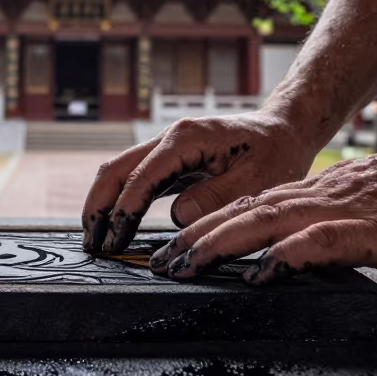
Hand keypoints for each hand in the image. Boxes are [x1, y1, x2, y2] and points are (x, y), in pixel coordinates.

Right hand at [80, 110, 321, 254]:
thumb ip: (216, 198)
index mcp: (187, 139)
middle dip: (99, 207)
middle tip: (90, 245)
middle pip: (116, 169)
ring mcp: (168, 146)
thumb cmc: (276, 154)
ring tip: (96, 240)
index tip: (114, 243)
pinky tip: (117, 224)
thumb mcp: (257, 181)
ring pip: (120, 171)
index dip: (124, 212)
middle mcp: (171, 137)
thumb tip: (179, 216)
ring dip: (104, 203)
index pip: (141, 177)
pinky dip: (122, 200)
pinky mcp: (172, 158)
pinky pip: (137, 177)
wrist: (285, 130)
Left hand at [150, 135, 376, 283]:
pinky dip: (287, 254)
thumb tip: (316, 244)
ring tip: (187, 263)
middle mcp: (329, 194)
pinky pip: (322, 241)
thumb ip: (347, 221)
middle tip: (162, 260)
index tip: (184, 245)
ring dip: (223, 244)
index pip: (259, 206)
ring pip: (270, 222)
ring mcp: (350, 208)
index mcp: (331, 191)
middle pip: (249, 213)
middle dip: (201, 237)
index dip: (216, 225)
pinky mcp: (376, 226)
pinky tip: (262, 271)